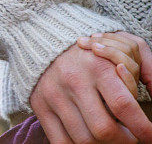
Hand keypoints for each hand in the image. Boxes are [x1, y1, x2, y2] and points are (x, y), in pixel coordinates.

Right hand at [29, 42, 151, 142]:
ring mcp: (54, 95)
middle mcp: (74, 81)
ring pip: (84, 139)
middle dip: (124, 140)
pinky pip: (61, 142)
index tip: (150, 136)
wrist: (47, 46)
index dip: (142, 127)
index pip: (124, 105)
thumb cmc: (92, 57)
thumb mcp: (117, 58)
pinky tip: (89, 138)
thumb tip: (148, 107)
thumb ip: (138, 78)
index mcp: (97, 67)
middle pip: (104, 129)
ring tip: (110, 135)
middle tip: (130, 136)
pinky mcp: (40, 106)